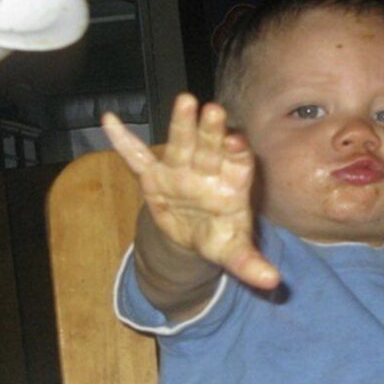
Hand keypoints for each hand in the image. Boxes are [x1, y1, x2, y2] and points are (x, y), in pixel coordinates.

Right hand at [102, 92, 278, 289]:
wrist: (191, 235)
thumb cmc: (219, 236)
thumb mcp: (233, 253)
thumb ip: (250, 264)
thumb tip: (273, 282)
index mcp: (233, 183)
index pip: (237, 162)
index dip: (237, 151)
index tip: (236, 141)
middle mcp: (209, 168)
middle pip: (211, 145)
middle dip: (211, 130)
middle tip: (214, 110)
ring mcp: (181, 169)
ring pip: (181, 143)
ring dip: (182, 124)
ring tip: (184, 101)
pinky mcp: (154, 175)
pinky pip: (137, 157)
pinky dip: (123, 141)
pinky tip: (110, 121)